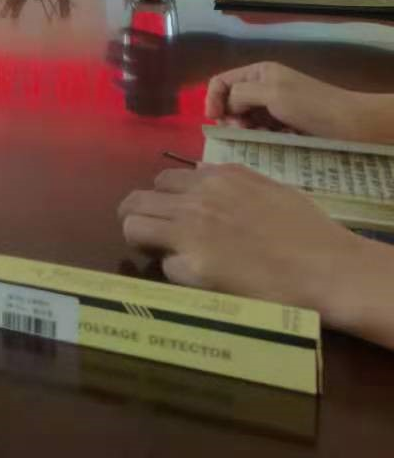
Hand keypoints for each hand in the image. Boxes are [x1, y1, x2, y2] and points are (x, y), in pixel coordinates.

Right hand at [118, 164, 374, 326]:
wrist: (328, 268)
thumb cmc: (271, 291)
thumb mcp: (214, 291)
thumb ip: (178, 268)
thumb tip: (164, 253)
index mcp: (184, 234)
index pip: (131, 224)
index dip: (133, 238)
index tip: (147, 248)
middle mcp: (193, 201)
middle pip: (140, 197)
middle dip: (138, 214)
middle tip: (152, 229)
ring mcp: (217, 181)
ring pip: (166, 177)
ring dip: (165, 195)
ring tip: (184, 211)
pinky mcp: (241, 171)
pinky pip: (201, 168)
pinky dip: (198, 183)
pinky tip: (217, 200)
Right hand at [205, 62, 393, 142]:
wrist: (348, 123)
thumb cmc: (309, 104)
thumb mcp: (271, 93)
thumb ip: (241, 94)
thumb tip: (227, 106)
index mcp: (258, 73)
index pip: (221, 82)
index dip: (213, 99)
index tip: (215, 119)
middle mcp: (262, 86)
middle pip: (230, 101)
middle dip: (230, 117)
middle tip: (240, 131)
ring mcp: (272, 106)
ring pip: (244, 118)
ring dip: (245, 129)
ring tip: (257, 136)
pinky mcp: (281, 123)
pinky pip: (259, 129)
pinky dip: (259, 135)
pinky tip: (269, 140)